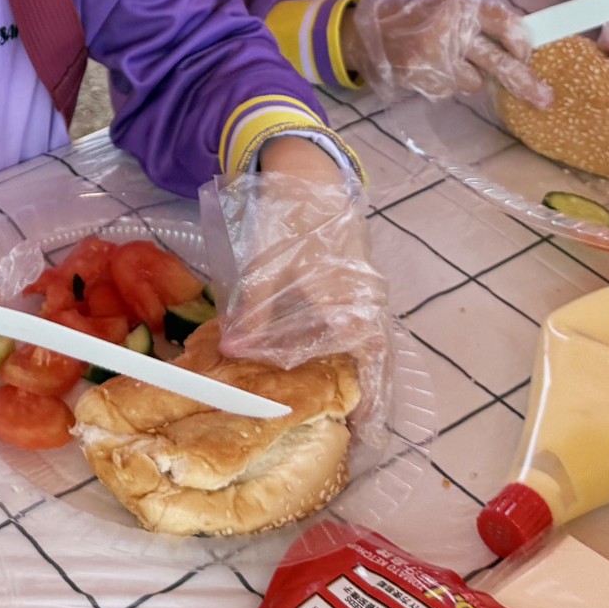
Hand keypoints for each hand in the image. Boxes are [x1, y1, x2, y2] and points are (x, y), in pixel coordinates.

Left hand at [207, 151, 389, 430]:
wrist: (308, 173)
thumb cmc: (290, 221)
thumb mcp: (267, 268)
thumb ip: (256, 313)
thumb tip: (235, 352)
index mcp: (350, 300)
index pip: (370, 361)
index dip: (369, 399)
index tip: (364, 434)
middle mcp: (366, 299)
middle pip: (373, 358)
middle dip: (366, 395)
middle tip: (355, 434)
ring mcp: (364, 290)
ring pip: (366, 343)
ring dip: (356, 373)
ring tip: (344, 411)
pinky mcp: (355, 283)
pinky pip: (357, 325)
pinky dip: (347, 349)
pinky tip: (324, 364)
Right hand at [349, 0, 546, 109]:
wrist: (362, 30)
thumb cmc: (408, 11)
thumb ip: (474, 15)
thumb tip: (514, 41)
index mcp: (462, 3)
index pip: (507, 23)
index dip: (522, 43)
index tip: (527, 55)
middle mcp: (454, 28)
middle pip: (501, 61)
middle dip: (525, 82)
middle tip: (545, 100)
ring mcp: (439, 56)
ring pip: (475, 81)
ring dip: (466, 76)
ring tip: (443, 60)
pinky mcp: (426, 78)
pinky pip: (451, 89)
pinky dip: (443, 83)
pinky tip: (427, 68)